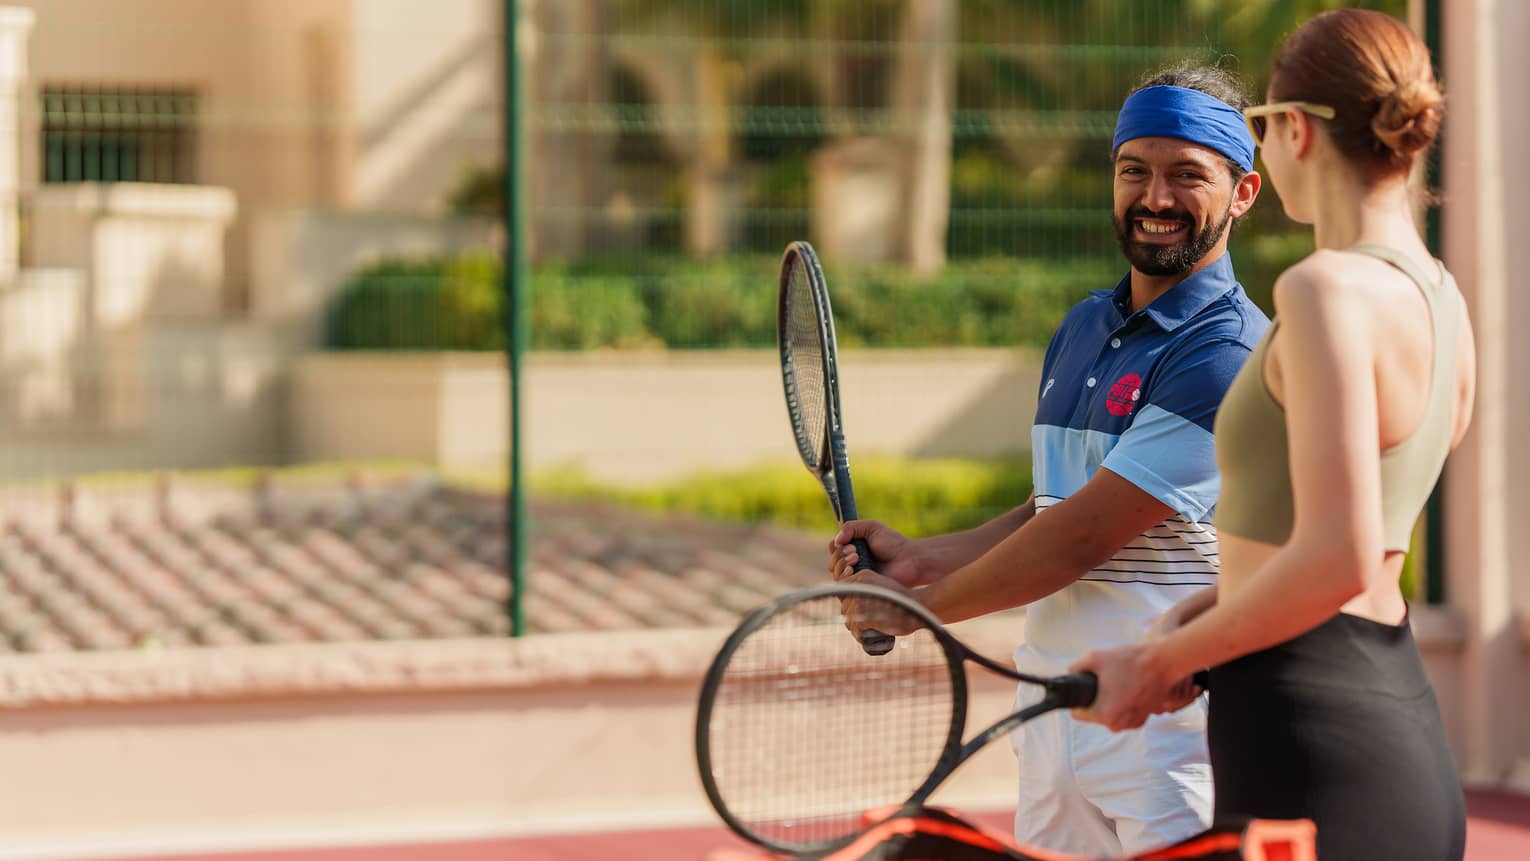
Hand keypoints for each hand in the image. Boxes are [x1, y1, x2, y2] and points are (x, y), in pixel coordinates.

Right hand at [827, 520, 922, 585]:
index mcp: (853, 550)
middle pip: (832, 563)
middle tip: (855, 551)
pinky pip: (844, 586)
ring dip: (841, 563)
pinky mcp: (862, 589)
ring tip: (857, 557)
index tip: (848, 543)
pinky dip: (845, 576)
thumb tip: (836, 540)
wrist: (908, 560)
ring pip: (835, 574)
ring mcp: (856, 578)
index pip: (833, 549)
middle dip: (839, 555)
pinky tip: (853, 570)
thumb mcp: (871, 527)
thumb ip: (851, 527)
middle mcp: (852, 565)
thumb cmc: (893, 543)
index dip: (836, 546)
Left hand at [837, 570, 924, 638]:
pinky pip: (854, 626)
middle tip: (860, 627)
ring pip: (848, 617)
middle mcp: (860, 584)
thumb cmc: (902, 601)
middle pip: (844, 605)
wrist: (918, 606)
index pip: (843, 590)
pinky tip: (863, 638)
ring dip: (854, 628)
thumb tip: (851, 608)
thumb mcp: (882, 588)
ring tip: (862, 633)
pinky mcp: (863, 612)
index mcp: (864, 575)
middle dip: (850, 618)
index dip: (848, 604)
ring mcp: (861, 597)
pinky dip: (858, 634)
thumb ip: (868, 592)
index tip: (857, 614)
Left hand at [1068, 644, 1200, 731]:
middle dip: (1095, 697)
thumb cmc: (1131, 660)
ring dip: (1109, 699)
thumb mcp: (1095, 657)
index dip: (1077, 699)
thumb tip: (1070, 674)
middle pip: (1093, 712)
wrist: (1164, 662)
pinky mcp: (1143, 718)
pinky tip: (1128, 685)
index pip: (1077, 714)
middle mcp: (1118, 724)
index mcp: (1104, 715)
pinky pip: (1123, 711)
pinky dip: (1123, 701)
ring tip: (1119, 680)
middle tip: (1105, 679)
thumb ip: (1075, 668)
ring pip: (1109, 712)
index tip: (1084, 687)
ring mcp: (1132, 723)